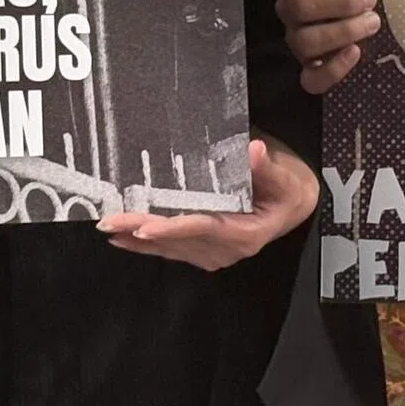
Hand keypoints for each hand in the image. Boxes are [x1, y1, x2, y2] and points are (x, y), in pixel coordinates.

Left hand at [97, 137, 318, 270]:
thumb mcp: (286, 176)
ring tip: (109, 228)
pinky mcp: (206, 253)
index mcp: (246, 234)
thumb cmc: (289, 188)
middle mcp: (227, 251)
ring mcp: (215, 255)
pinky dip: (148, 244)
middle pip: (180, 240)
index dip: (174, 228)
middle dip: (142, 232)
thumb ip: (267, 166)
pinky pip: (174, 250)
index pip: (205, 228)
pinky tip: (125, 239)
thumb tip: (253, 150)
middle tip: (110, 223)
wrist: (295, 206)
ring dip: (138, 239)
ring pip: (172, 248)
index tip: (144, 226)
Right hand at [276, 0, 381, 94]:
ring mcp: (295, 37)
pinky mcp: (306, 67)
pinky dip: (333, 70)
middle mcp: (290, 4)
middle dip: (341, 2)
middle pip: (300, 3)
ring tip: (372, 23)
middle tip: (371, 1)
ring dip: (342, 32)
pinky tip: (355, 53)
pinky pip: (310, 79)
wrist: (353, 15)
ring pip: (304, 40)